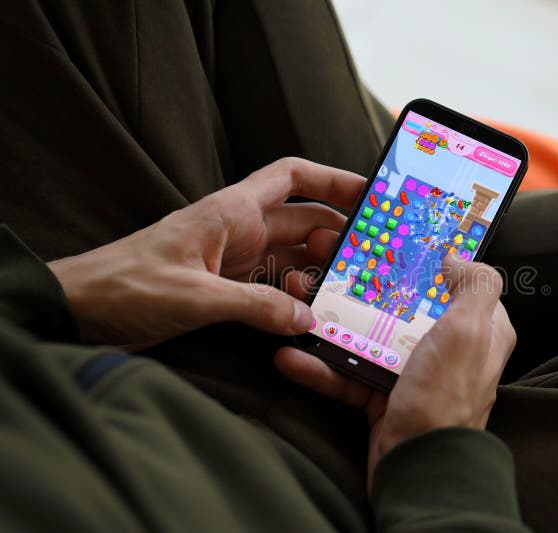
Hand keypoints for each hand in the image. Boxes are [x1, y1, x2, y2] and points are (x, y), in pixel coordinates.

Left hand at [48, 157, 364, 346]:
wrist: (80, 308)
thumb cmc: (125, 286)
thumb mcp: (195, 295)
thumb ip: (255, 305)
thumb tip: (306, 319)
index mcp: (231, 212)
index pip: (292, 178)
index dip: (333, 180)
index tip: (370, 194)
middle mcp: (238, 231)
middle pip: (303, 223)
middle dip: (336, 238)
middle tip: (367, 261)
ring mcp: (233, 261)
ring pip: (291, 260)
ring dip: (316, 277)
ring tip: (340, 297)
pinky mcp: (225, 289)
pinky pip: (271, 290)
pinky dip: (291, 302)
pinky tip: (306, 319)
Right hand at [275, 255, 515, 489]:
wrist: (418, 470)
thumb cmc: (446, 401)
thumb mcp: (469, 332)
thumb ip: (475, 287)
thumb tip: (461, 257)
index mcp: (479, 331)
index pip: (458, 284)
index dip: (430, 263)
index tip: (394, 244)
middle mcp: (448, 350)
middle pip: (404, 306)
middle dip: (366, 288)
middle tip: (332, 268)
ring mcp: (414, 374)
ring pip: (370, 337)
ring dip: (333, 324)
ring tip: (303, 306)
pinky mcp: (385, 398)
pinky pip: (349, 374)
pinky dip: (321, 367)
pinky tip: (293, 357)